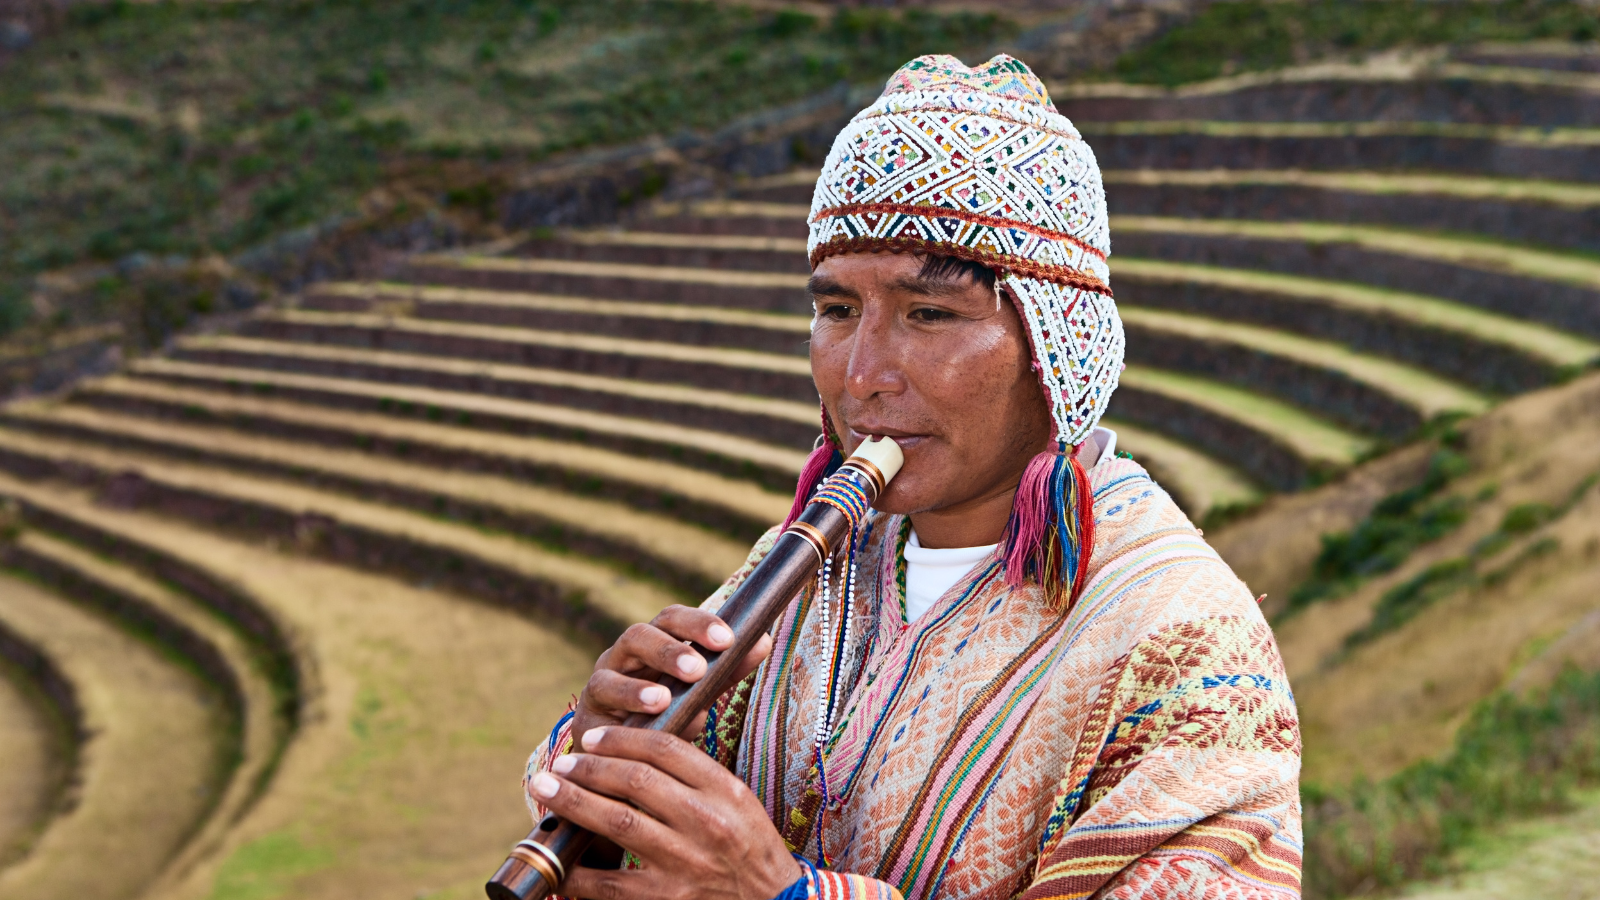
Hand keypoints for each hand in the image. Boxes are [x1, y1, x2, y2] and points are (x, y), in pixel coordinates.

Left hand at [529, 726, 801, 899]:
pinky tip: (557, 862)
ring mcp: (684, 862)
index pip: (665, 749)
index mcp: (725, 791)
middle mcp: (705, 822)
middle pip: (635, 779)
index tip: (593, 737)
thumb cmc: (752, 852)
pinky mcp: (665, 899)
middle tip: (562, 762)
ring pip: (617, 821)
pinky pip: (608, 884)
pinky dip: (577, 871)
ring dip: (574, 801)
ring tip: (547, 789)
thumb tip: (636, 751)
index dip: (621, 739)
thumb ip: (696, 776)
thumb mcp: (738, 803)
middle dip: (590, 766)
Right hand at [571, 605, 773, 746]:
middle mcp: (627, 654)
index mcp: (655, 644)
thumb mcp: (696, 695)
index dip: (698, 623)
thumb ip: (724, 671)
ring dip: (645, 677)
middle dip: (673, 645)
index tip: (728, 638)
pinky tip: (653, 709)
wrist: (618, 758)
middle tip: (699, 666)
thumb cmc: (662, 717)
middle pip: (643, 632)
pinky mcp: (587, 709)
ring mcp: (604, 677)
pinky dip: (629, 698)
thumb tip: (761, 640)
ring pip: (618, 660)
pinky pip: (603, 694)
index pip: (673, 620)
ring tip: (665, 696)